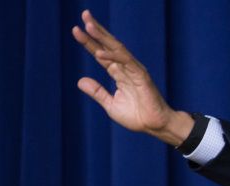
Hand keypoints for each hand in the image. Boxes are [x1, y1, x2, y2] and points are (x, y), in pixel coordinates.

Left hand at [72, 10, 191, 145]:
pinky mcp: (142, 76)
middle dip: (96, 30)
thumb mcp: (111, 105)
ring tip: (89, 26)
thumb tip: (79, 80)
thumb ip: (97, 92)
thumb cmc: (137, 116)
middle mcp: (126, 68)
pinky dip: (112, 56)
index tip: (76, 30)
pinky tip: (99, 52)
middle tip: (84, 14)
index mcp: (118, 73)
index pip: (101, 54)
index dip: (89, 42)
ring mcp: (134, 70)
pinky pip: (126, 62)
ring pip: (117, 49)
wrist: (153, 126)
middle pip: (109, 45)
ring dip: (103, 36)